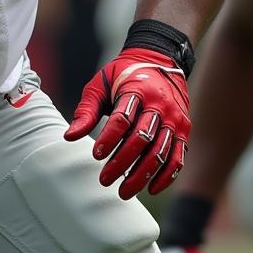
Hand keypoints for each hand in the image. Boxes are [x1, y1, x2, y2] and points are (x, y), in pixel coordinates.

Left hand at [63, 46, 188, 198]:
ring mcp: (174, 119)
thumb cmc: (122, 75)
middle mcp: (159, 105)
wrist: (159, 61)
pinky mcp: (183, 131)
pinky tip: (150, 188)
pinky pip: (177, 157)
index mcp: (136, 90)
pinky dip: (166, 176)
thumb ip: (86, 110)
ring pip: (159, 152)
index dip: (109, 139)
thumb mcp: (100, 85)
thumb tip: (69, 137)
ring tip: (123, 191)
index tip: (95, 155)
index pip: (122, 119)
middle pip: (141, 139)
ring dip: (141, 175)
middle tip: (104, 180)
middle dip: (122, 163)